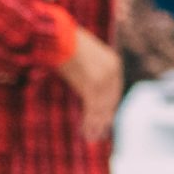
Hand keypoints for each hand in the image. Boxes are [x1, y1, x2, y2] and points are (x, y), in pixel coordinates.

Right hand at [56, 25, 123, 139]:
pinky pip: (93, 108)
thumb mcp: (84, 57)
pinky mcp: (93, 84)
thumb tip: (88, 85)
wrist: (58, 35)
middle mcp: (113, 70)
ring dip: (96, 125)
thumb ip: (90, 71)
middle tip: (98, 134)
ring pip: (102, 107)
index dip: (108, 107)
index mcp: (113, 62)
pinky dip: (90, 122)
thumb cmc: (66, 44)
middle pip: (110, 101)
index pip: (114, 91)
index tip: (105, 120)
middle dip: (103, 119)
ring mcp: (104, 78)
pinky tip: (87, 132)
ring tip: (91, 138)